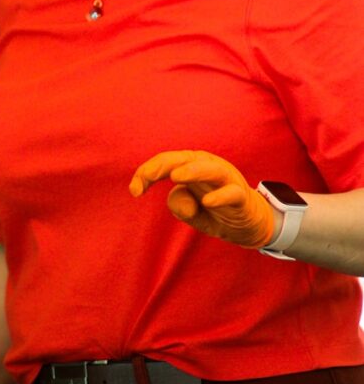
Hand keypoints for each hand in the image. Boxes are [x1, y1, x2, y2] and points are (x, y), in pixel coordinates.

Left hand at [129, 149, 274, 248]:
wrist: (249, 224)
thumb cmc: (215, 210)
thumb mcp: (192, 212)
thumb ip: (180, 204)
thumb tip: (176, 196)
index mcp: (193, 166)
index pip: (166, 162)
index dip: (147, 173)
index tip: (134, 190)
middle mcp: (209, 167)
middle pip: (184, 158)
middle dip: (163, 165)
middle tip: (146, 177)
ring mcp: (227, 180)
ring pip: (211, 169)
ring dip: (193, 171)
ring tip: (176, 176)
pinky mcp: (242, 197)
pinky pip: (232, 193)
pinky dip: (220, 196)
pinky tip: (208, 202)